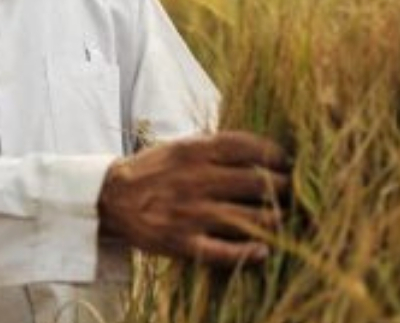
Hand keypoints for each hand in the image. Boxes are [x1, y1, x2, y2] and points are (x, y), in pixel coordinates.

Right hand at [97, 130, 290, 267]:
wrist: (110, 198)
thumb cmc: (152, 170)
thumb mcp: (179, 146)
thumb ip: (214, 145)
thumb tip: (258, 148)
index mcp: (195, 151)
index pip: (249, 147)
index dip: (276, 155)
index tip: (286, 163)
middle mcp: (196, 180)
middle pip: (259, 184)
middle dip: (282, 188)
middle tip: (289, 192)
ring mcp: (191, 213)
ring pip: (251, 219)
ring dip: (274, 220)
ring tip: (280, 218)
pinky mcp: (182, 242)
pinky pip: (224, 252)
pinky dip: (248, 254)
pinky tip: (262, 251)